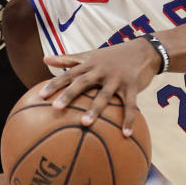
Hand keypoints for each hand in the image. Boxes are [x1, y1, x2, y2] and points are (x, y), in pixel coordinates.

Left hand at [42, 38, 160, 132]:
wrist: (144, 50)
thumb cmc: (113, 55)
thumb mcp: (90, 54)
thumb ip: (67, 58)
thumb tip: (44, 59)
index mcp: (89, 64)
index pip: (68, 74)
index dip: (54, 84)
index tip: (41, 96)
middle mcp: (101, 71)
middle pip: (82, 83)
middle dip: (69, 94)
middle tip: (56, 108)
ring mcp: (117, 79)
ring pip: (104, 95)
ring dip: (95, 110)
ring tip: (85, 124)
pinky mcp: (132, 86)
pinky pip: (131, 105)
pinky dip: (129, 119)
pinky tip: (126, 134)